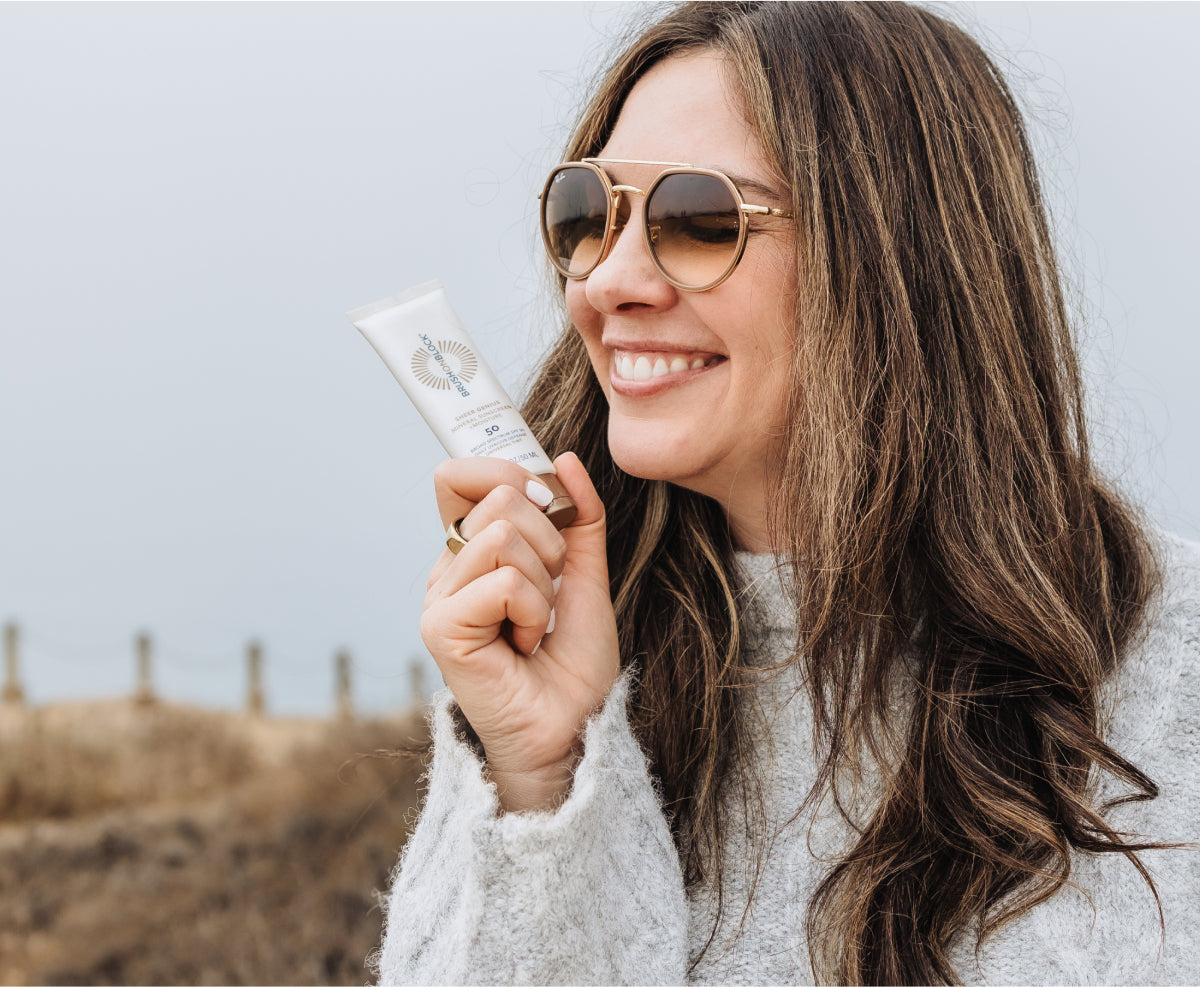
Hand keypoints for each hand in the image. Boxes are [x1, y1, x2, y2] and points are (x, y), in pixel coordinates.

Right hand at [421, 452, 618, 811]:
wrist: (574, 727)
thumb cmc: (573, 662)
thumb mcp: (586, 573)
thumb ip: (579, 516)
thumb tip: (565, 458)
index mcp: (471, 551)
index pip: (460, 475)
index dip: (508, 475)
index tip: (549, 509)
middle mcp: (446, 570)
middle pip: (496, 498)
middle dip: (549, 542)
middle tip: (548, 593)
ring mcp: (438, 599)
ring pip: (502, 535)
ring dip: (544, 582)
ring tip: (536, 624)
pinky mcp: (440, 629)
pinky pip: (503, 582)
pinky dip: (533, 611)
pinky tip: (524, 644)